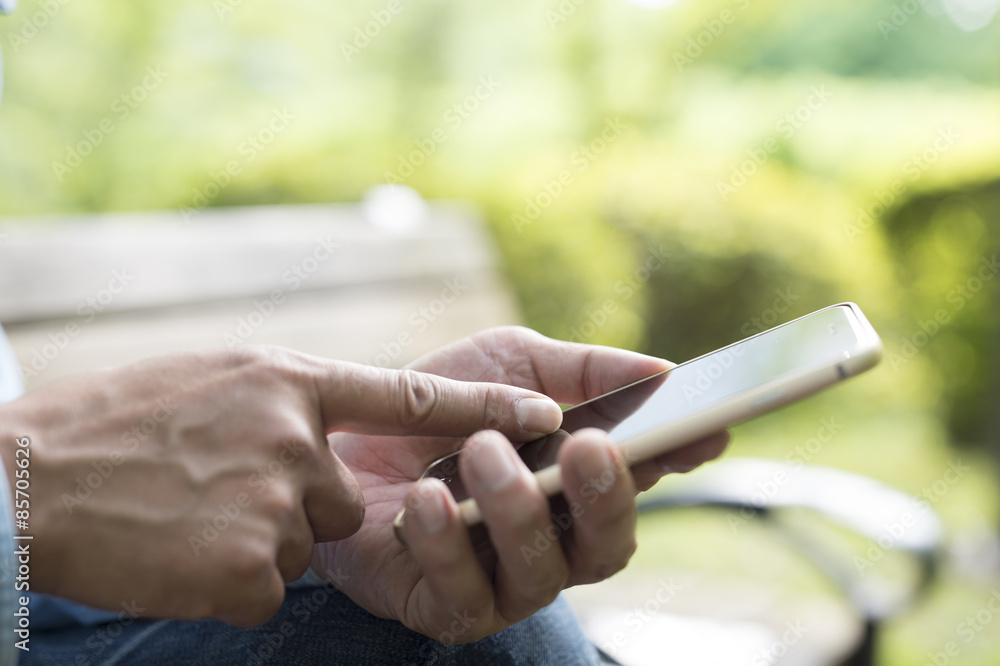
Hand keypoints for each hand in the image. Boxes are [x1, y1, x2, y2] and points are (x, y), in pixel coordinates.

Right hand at [0, 346, 561, 625]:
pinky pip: (267, 583)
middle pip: (343, 497)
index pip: (414, 397)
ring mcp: (276, 504)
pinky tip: (178, 551)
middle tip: (216, 487)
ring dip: (254, 538)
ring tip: (185, 514)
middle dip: (293, 502)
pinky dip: (228, 576)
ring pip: (304, 543)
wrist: (27, 480)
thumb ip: (289, 401)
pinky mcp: (253, 571)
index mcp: (290, 380)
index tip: (549, 418)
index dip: (486, 412)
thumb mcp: (215, 379)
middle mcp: (296, 438)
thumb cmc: (116, 422)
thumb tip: (326, 438)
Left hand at [311, 327, 728, 642]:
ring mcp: (503, 582)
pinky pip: (462, 595)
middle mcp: (554, 541)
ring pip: (540, 573)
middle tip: (588, 446)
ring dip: (517, 510)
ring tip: (482, 450)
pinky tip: (423, 499)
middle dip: (604, 497)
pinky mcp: (445, 608)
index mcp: (577, 484)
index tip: (707, 427)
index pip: (643, 480)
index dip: (680, 458)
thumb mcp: (511, 363)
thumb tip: (665, 371)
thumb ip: (583, 369)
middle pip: (608, 544)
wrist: (340, 438)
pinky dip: (446, 544)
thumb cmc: (435, 403)